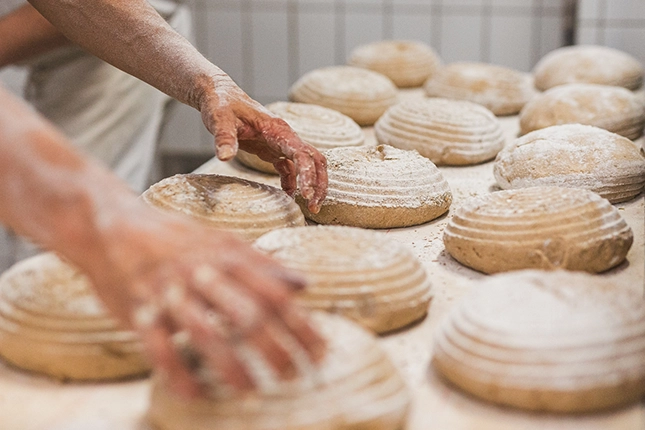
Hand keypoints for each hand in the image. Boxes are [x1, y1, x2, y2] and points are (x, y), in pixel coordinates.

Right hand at [89, 207, 325, 397]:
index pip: (275, 294)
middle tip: (296, 376)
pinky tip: (197, 395)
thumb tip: (305, 284)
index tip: (321, 351)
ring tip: (253, 391)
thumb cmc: (178, 238)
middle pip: (247, 315)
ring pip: (205, 334)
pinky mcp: (139, 309)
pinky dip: (178, 375)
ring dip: (231, 367)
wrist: (113, 226)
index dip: (302, 325)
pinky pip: (159, 349)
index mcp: (228, 255)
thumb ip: (265, 265)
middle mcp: (202, 272)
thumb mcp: (224, 242)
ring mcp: (169, 291)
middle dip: (275, 349)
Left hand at [195, 74, 326, 212]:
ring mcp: (280, 143)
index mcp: (278, 129)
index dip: (307, 174)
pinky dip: (293, 183)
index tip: (306, 194)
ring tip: (311, 207)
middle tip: (314, 207)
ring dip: (312, 184)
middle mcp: (285, 136)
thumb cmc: (220, 103)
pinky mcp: (272, 150)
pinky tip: (288, 197)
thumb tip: (224, 158)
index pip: (302, 153)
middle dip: (319, 183)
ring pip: (307, 164)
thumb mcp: (219, 119)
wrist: (219, 95)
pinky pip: (290, 168)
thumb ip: (224, 137)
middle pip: (315, 159)